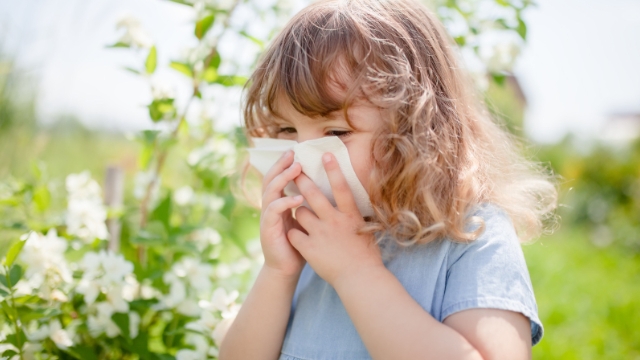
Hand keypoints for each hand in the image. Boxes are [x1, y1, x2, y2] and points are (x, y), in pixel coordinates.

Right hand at [259, 150, 306, 278]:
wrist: (287, 269)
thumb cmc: (300, 244)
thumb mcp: (305, 220)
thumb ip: (310, 205)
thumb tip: (328, 187)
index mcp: (279, 203)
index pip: (278, 178)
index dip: (284, 164)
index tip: (296, 151)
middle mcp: (270, 207)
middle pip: (271, 179)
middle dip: (281, 165)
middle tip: (292, 153)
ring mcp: (267, 217)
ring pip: (270, 191)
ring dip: (283, 178)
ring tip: (296, 169)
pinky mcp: (268, 229)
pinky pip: (273, 211)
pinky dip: (285, 202)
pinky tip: (297, 198)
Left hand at [287, 153, 383, 286]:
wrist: (360, 279)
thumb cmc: (366, 255)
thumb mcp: (365, 229)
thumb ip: (355, 215)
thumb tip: (352, 202)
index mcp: (350, 215)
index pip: (341, 187)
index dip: (333, 170)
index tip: (325, 154)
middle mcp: (334, 221)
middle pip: (314, 194)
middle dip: (302, 180)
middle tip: (295, 171)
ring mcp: (321, 234)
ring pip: (300, 212)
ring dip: (299, 211)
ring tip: (301, 215)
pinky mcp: (309, 248)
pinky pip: (294, 233)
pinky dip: (293, 233)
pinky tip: (295, 236)